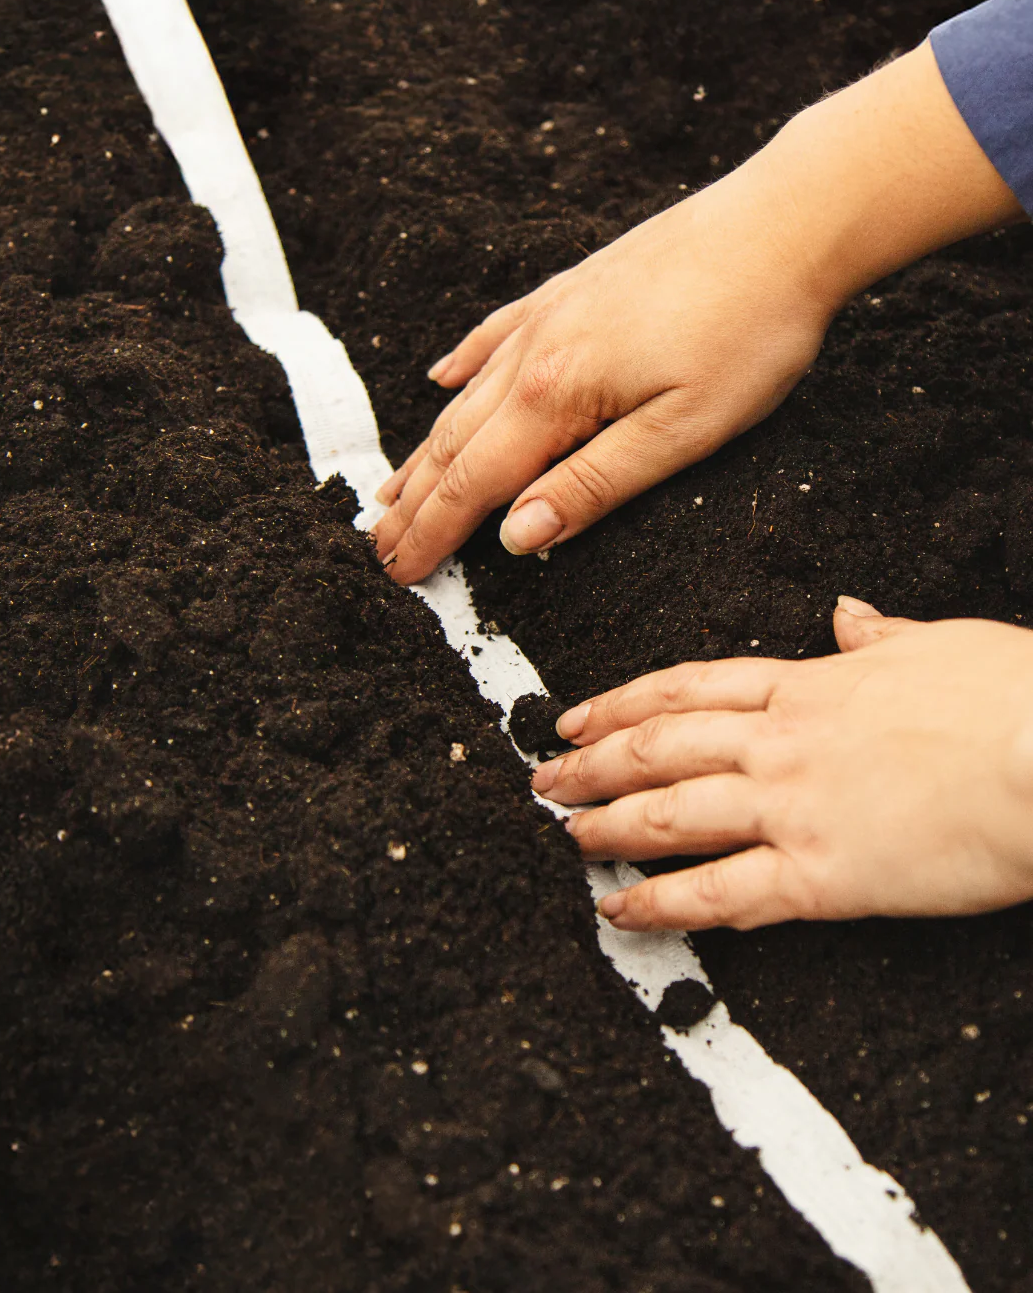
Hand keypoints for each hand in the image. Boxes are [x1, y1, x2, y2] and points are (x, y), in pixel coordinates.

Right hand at [374, 157, 828, 581]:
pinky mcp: (575, 287)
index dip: (433, 533)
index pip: (474, 483)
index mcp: (556, 395)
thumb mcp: (682, 431)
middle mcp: (535, 351)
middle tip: (378, 546)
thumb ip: (592, 486)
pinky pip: (497, 333)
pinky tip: (441, 377)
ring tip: (392, 488)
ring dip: (427, 448)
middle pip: (456, 442)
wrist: (786, 223)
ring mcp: (550, 313)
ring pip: (468, 395)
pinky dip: (463, 364)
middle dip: (414, 502)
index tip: (399, 573)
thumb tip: (516, 537)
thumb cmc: (750, 330)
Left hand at [533, 599, 1032, 930]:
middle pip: (659, 747)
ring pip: (672, 813)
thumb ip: (879, 636)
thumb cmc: (1013, 695)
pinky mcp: (821, 876)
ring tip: (566, 838)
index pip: (688, 688)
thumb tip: (848, 614)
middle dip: (593, 764)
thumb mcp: (938, 644)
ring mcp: (793, 806)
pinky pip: (720, 893)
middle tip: (544, 779)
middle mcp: (783, 742)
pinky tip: (623, 915)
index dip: (622, 702)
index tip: (577, 714)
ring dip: (609, 827)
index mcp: (810, 684)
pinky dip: (663, 906)